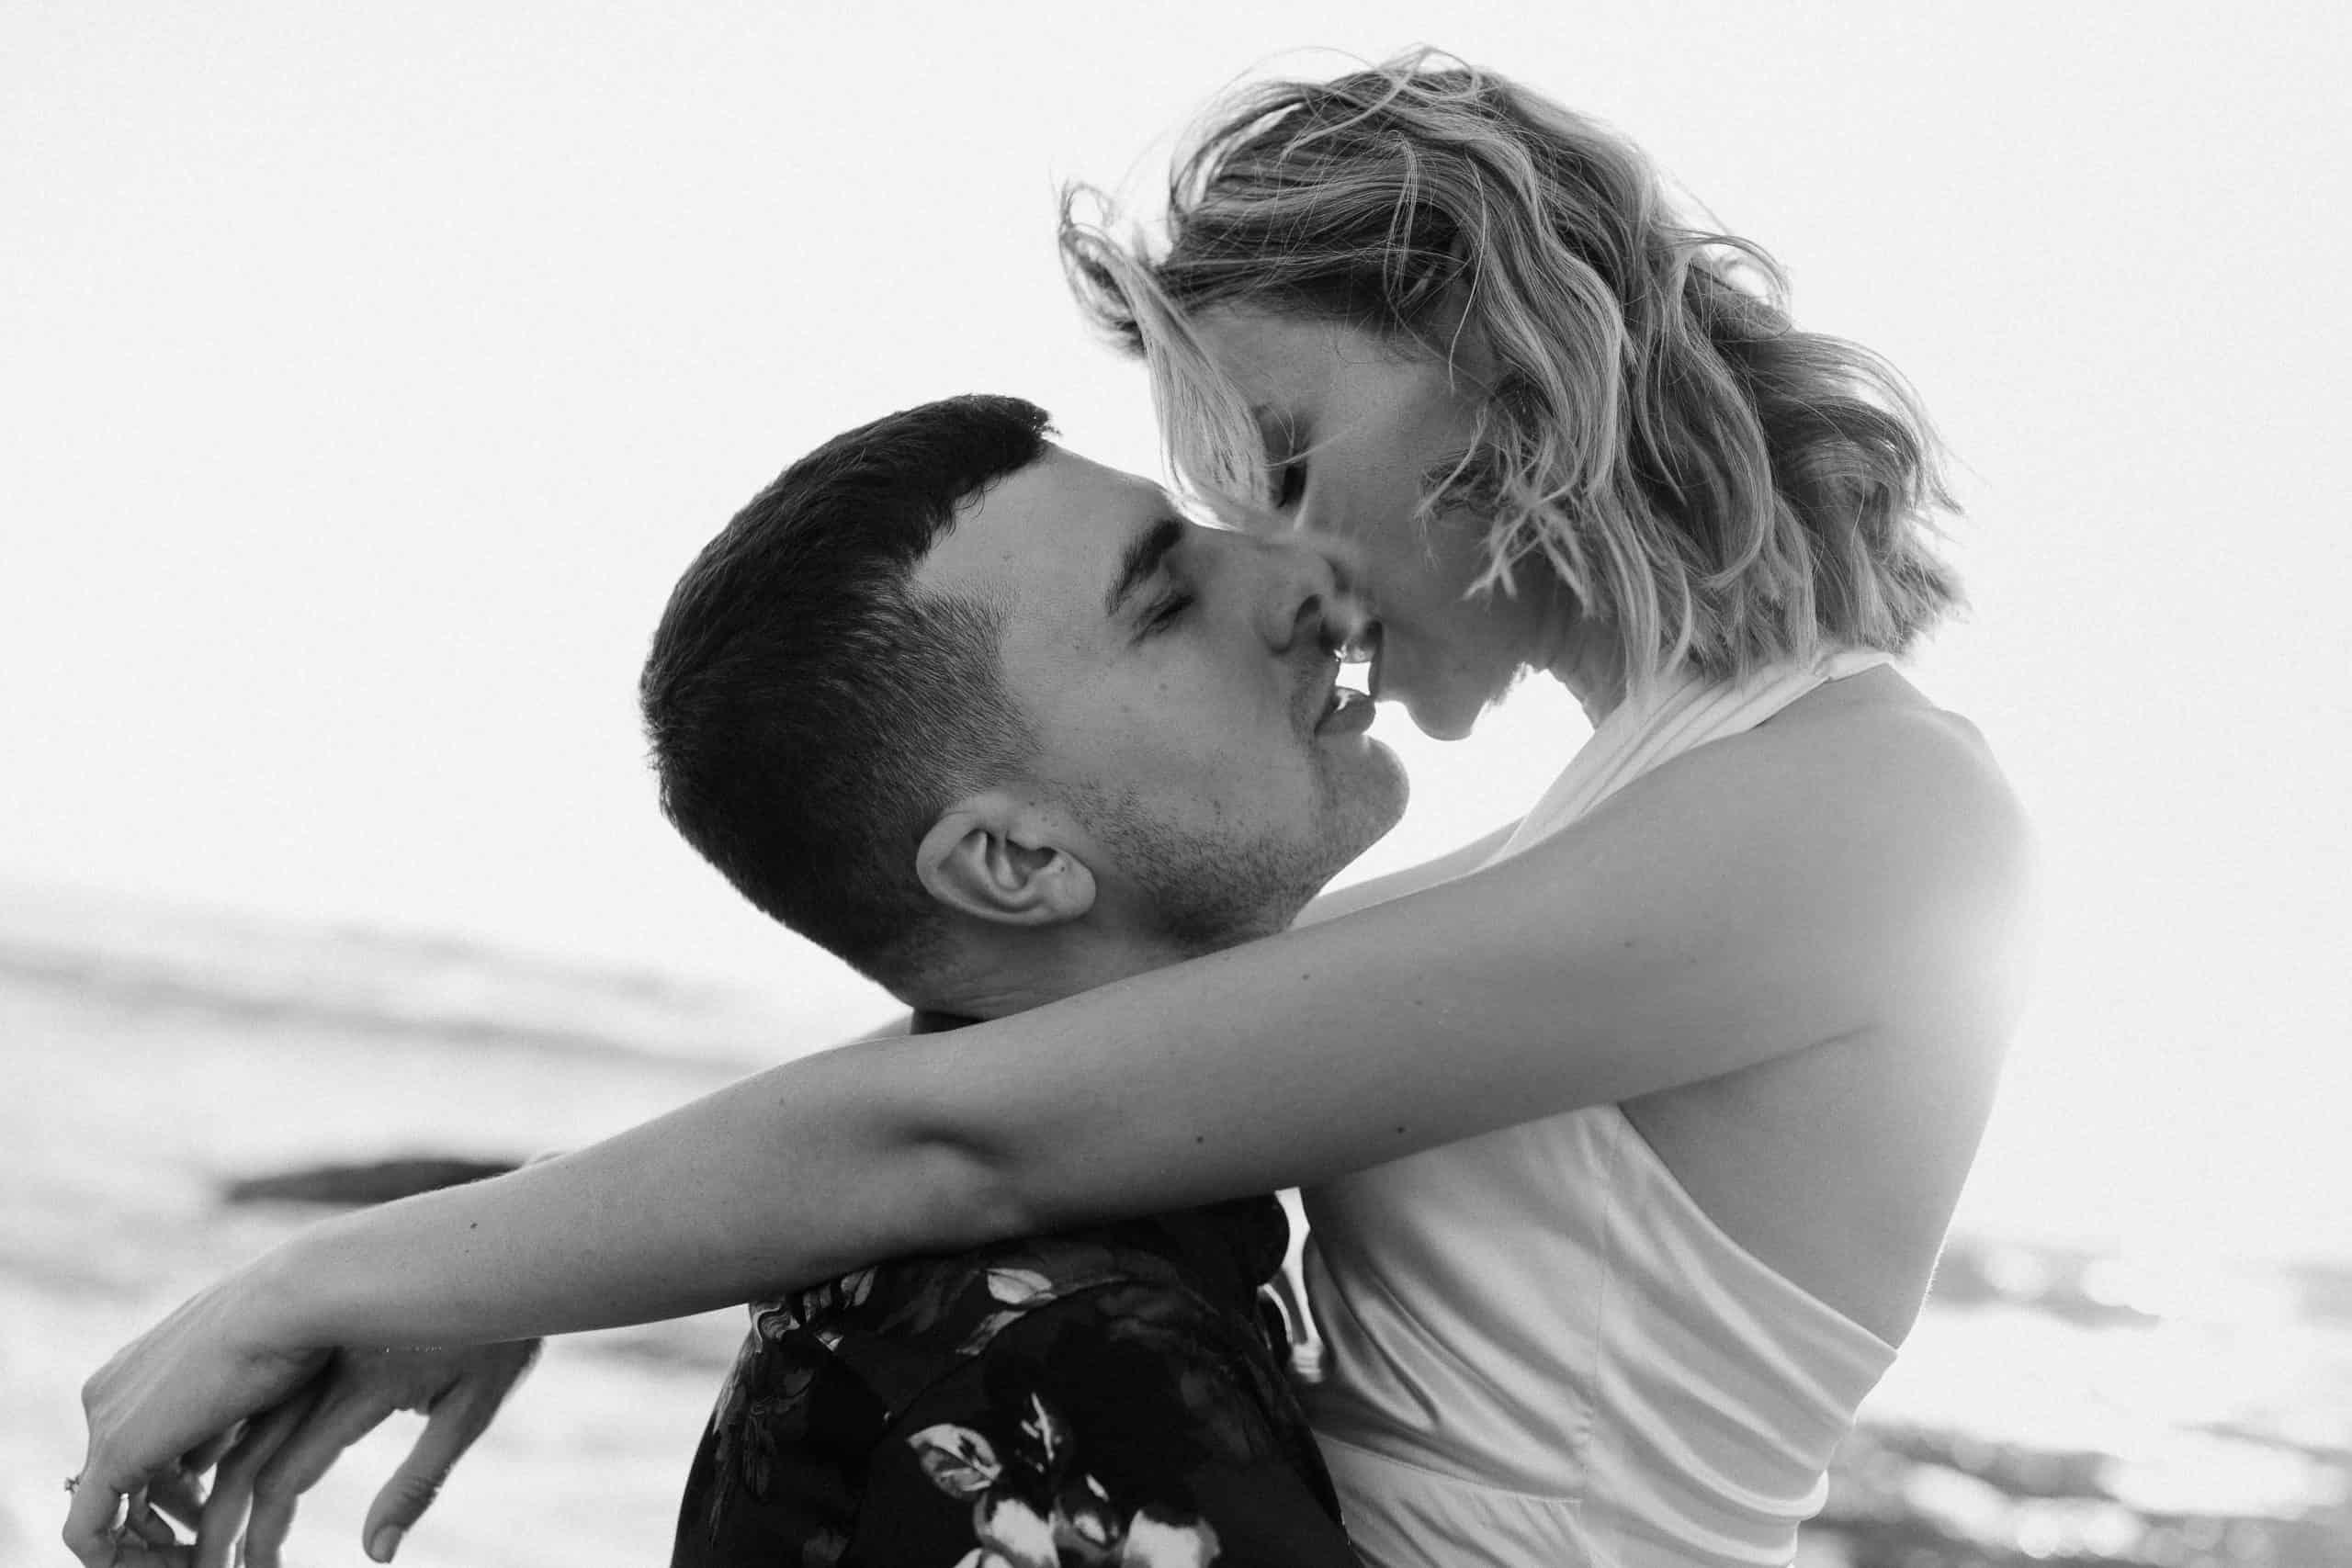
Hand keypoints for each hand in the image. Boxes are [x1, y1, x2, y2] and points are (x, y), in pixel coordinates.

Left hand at [66, 1271, 329, 1565]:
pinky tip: (177, 1566)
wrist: (293, 1302)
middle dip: (156, 1523)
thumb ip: (218, 1425)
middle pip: (120, 1479)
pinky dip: (120, 1562)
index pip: (138, 1447)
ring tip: (199, 1565)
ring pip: (102, 1512)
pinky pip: (89, 1533)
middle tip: (200, 1551)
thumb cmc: (298, 1328)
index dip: (170, 1491)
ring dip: (145, 1550)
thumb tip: (207, 1468)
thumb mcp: (250, 1382)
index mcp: (138, 1366)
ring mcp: (105, 1420)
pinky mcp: (113, 1452)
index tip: (208, 1512)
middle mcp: (109, 1392)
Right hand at [196, 1338, 541, 1566]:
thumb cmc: (499, 1335)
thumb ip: (418, 1483)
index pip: (285, 1478)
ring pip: (234, 1417)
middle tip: (210, 1564)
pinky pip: (247, 1382)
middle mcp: (325, 1363)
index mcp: (364, 1387)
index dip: (262, 1533)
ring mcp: (313, 1340)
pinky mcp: (313, 1323)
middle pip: (244, 1456)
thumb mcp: (473, 1408)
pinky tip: (204, 1458)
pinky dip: (221, 1427)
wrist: (498, 1245)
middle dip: (218, 1519)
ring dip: (207, 1474)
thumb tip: (378, 1556)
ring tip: (200, 1522)